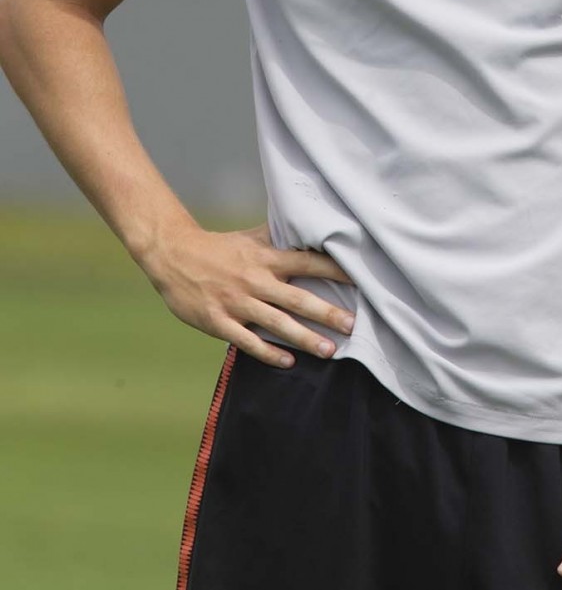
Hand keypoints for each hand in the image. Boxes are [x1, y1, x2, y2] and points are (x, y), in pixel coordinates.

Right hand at [138, 222, 355, 367]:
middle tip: (352, 325)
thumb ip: (279, 237)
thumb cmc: (219, 248)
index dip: (334, 270)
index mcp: (266, 258)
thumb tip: (308, 227)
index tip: (360, 278)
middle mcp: (255, 280)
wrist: (174, 255)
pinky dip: (268, 351)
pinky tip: (288, 362)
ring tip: (329, 350)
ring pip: (276, 323)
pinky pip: (247, 340)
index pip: (307, 262)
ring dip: (304, 338)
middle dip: (326, 313)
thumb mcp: (251, 237)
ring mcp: (237, 302)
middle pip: (297, 299)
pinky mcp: (219, 321)